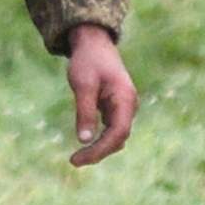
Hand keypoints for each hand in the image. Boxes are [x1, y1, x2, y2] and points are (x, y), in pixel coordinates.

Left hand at [62, 26, 138, 166]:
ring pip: (116, 136)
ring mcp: (124, 107)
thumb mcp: (82, 85)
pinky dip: (100, 139)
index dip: (100, 150)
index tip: (78, 158)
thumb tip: (84, 140)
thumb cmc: (87, 61)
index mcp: (125, 99)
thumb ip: (85, 111)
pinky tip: (85, 145)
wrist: (93, 43)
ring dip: (99, 148)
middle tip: (74, 161)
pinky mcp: (116, 107)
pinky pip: (111, 129)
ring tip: (77, 158)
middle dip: (98, 152)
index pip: (118, 133)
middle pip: (118, 138)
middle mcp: (129, 105)